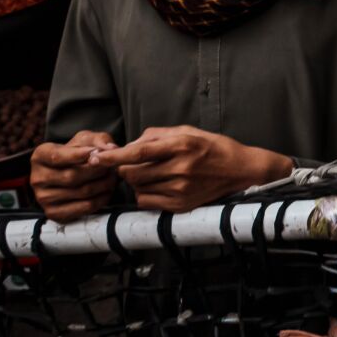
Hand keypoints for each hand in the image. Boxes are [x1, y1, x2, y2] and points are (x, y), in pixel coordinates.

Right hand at [30, 130, 118, 222]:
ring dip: (103, 185)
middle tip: (111, 167)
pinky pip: (83, 208)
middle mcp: (37, 178)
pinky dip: (101, 199)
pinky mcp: (54, 213)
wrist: (72, 173)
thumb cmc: (79, 154)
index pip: (58, 157)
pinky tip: (107, 191)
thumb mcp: (86, 140)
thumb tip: (108, 149)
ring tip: (112, 178)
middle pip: (71, 176)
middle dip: (97, 171)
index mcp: (40, 156)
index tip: (97, 152)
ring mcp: (43, 198)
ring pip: (80, 192)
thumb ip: (98, 140)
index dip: (79, 155)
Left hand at [89, 125, 291, 211]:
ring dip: (136, 181)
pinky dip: (144, 194)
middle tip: (131, 164)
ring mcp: (181, 189)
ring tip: (151, 174)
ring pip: (138, 188)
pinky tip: (157, 186)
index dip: (114, 156)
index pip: (139, 152)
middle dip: (125, 168)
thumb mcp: (187, 131)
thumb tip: (129, 146)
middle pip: (133, 173)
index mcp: (181, 145)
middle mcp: (181, 168)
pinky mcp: (181, 205)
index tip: (95, 158)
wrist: (240, 170)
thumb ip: (156, 135)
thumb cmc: (212, 146)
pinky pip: (147, 202)